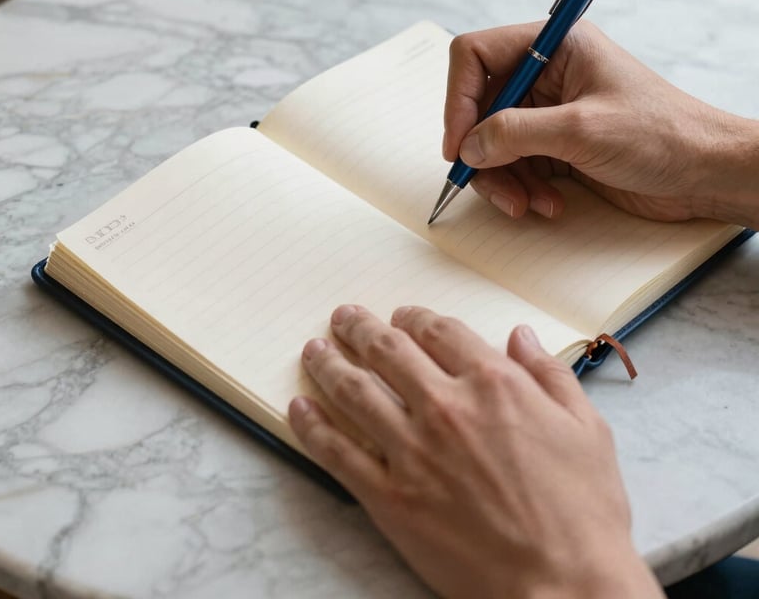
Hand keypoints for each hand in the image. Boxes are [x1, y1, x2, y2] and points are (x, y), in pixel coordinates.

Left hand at [289, 305, 662, 598]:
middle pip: (387, 350)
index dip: (414, 317)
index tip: (402, 315)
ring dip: (329, 364)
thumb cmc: (583, 511)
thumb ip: (549, 373)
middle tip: (343, 316)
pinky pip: (338, 452)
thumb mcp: (587, 429)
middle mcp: (445, 407)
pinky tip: (300, 407)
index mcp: (493, 384)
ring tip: (315, 349)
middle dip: (360, 327)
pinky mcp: (389, 496)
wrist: (564, 586)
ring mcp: (412, 451)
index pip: (439, 331)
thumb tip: (521, 335)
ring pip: (354, 391)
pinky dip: (313, 425)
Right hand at [445, 21, 758, 226]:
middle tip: (486, 182)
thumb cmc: (662, 134)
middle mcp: (547, 75)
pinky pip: (515, 165)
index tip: (458, 144)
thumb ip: (514, 133)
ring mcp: (549, 112)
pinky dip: (521, 188)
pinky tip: (547, 203)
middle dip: (482, 151)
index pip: (476, 56)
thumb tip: (467, 146)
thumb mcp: (580, 130)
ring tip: (527, 203)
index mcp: (554, 46)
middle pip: (480, 107)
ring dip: (503, 178)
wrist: (704, 173)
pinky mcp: (555, 145)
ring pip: (493, 143)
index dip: (458, 99)